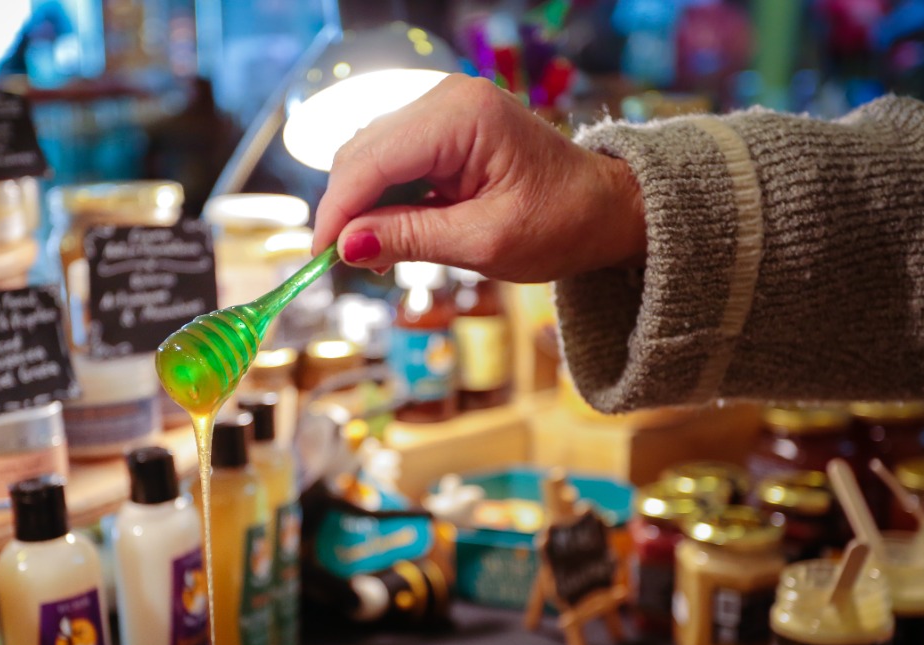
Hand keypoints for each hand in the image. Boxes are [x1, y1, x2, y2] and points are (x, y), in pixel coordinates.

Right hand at [312, 74, 645, 281]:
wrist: (604, 208)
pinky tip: (390, 234)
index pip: (373, 160)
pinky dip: (382, 199)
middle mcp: (446, 100)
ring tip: (374, 256)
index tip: (319, 257)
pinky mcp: (442, 129)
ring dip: (363, 207)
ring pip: (371, 157)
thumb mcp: (484, 243)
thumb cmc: (561, 223)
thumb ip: (411, 239)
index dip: (339, 210)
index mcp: (463, 117)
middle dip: (347, 210)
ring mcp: (443, 110)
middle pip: (363, 153)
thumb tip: (346, 247)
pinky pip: (392, 160)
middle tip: (344, 265)